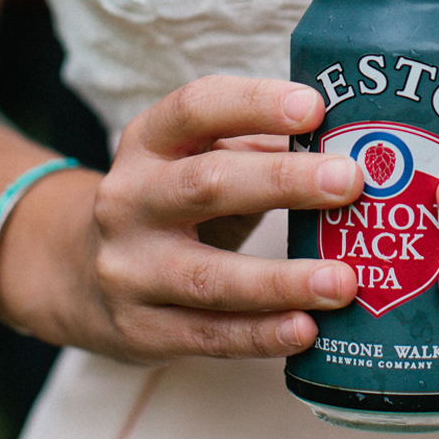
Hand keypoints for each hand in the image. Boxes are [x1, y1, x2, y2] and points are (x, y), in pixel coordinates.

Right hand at [0, 77, 364, 360]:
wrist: (75, 273)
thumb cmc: (176, 202)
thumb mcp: (199, 158)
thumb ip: (264, 146)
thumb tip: (363, 145)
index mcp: (151, 143)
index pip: (197, 109)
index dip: (255, 104)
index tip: (314, 106)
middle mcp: (130, 200)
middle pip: (207, 184)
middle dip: (282, 182)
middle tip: (351, 182)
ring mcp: (130, 269)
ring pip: (208, 276)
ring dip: (281, 280)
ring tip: (344, 281)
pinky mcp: (141, 329)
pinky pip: (206, 334)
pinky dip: (260, 335)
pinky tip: (307, 329)